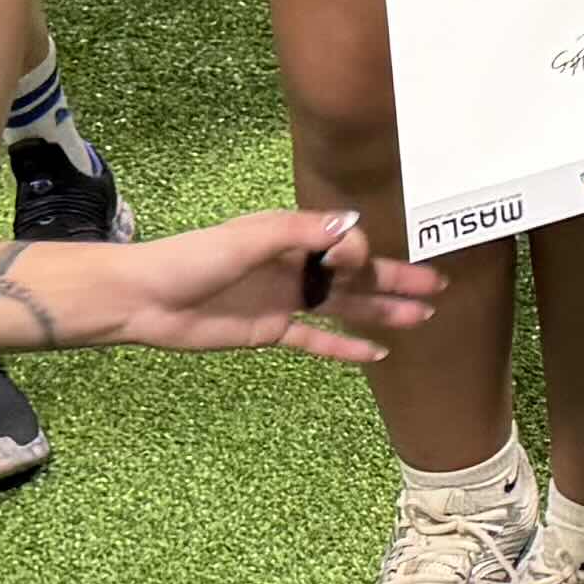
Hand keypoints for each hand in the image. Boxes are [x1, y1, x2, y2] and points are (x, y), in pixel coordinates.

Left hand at [79, 209, 439, 365]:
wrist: (145, 299)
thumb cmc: (192, 260)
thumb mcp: (246, 238)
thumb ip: (299, 233)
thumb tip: (352, 229)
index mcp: (288, 236)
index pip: (341, 243)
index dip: (358, 252)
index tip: (357, 262)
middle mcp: (293, 266)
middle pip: (354, 275)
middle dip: (395, 281)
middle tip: (438, 288)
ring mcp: (285, 300)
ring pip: (344, 307)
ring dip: (381, 312)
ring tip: (421, 319)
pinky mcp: (270, 331)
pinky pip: (317, 340)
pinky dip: (346, 347)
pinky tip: (377, 354)